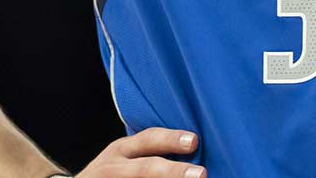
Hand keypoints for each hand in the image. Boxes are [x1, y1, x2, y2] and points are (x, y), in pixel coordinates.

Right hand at [73, 127, 203, 176]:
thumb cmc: (113, 171)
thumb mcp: (123, 156)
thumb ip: (149, 152)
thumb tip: (193, 148)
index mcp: (121, 150)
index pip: (148, 140)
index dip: (171, 140)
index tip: (194, 141)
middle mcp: (115, 168)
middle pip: (146, 168)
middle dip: (174, 171)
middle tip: (202, 174)